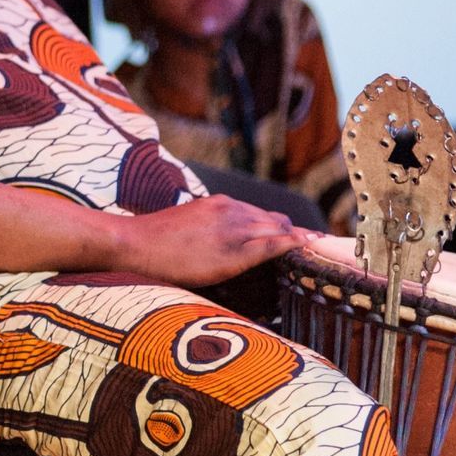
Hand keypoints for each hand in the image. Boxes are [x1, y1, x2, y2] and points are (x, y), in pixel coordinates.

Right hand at [114, 195, 313, 286]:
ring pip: (278, 230)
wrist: (133, 242)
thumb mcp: (189, 222)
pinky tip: (307, 247)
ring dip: (300, 239)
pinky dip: (292, 245)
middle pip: (276, 221)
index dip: (286, 227)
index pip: (263, 214)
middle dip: (299, 233)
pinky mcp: (231, 252)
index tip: (304, 236)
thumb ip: (213, 225)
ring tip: (321, 248)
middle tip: (322, 245)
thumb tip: (229, 239)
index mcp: (220, 204)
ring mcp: (232, 230)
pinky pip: (271, 245)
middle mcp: (231, 211)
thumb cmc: (155, 239)